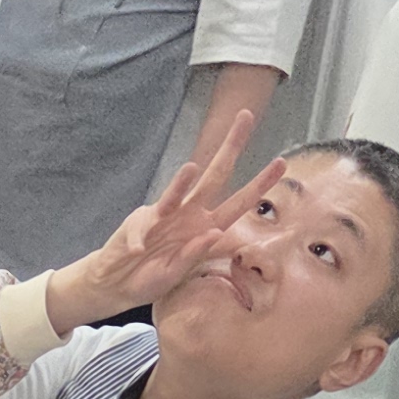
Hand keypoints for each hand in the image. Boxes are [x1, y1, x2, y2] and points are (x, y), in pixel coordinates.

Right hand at [44, 117, 276, 327]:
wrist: (118, 283)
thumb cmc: (152, 278)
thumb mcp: (177, 273)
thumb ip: (196, 255)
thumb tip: (216, 234)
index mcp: (207, 228)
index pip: (239, 202)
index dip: (259, 184)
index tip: (281, 162)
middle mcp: (190, 214)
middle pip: (215, 175)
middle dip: (231, 146)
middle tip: (245, 115)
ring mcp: (165, 214)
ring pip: (178, 191)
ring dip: (183, 181)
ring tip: (191, 169)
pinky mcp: (140, 221)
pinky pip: (143, 226)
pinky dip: (140, 238)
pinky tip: (138, 250)